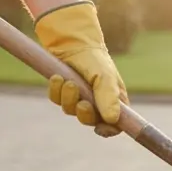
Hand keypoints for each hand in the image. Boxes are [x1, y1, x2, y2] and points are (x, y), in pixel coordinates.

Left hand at [33, 1, 127, 133]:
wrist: (71, 40)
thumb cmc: (94, 58)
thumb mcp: (105, 77)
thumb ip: (109, 98)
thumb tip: (113, 120)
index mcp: (114, 100)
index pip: (115, 125)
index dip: (108, 130)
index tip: (100, 127)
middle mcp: (97, 101)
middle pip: (90, 121)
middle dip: (84, 113)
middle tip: (82, 102)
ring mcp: (79, 97)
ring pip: (71, 111)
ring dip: (68, 98)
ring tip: (69, 82)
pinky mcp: (62, 91)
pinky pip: (57, 100)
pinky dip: (56, 91)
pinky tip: (58, 78)